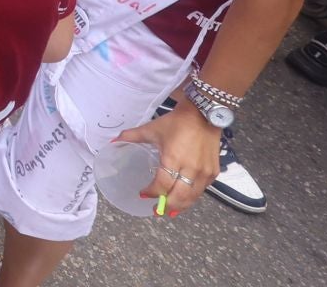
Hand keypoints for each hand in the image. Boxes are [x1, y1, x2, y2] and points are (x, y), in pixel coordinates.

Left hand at [115, 99, 220, 216]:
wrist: (203, 115)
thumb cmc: (176, 123)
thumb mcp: (151, 129)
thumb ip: (131, 137)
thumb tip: (113, 142)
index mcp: (173, 158)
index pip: (162, 184)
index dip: (152, 192)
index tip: (143, 194)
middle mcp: (191, 168)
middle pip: (179, 196)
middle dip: (168, 206)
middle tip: (157, 211)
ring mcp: (204, 172)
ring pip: (192, 197)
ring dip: (181, 206)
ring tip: (170, 210)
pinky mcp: (213, 172)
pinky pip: (201, 190)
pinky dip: (192, 197)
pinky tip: (184, 199)